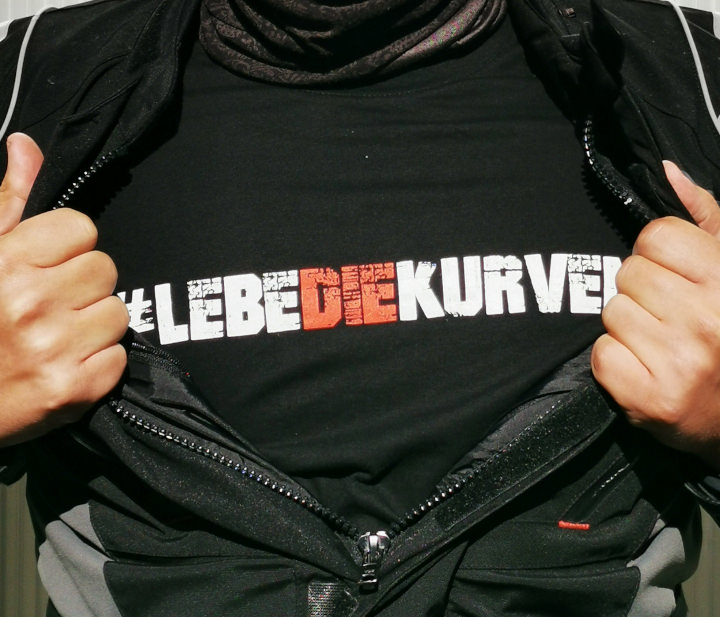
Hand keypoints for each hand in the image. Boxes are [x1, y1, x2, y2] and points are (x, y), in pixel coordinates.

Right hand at [0, 133, 128, 446]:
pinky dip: (97, 364)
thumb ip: (7, 201)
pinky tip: (64, 364)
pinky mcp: (73, 389)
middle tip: (50, 304)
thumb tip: (26, 146)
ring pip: (118, 313)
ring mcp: (54, 348)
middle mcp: (31, 302)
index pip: (82, 228)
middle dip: (83, 284)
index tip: (49, 263)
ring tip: (56, 336)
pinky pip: (118, 358)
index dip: (68, 245)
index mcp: (6, 261)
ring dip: (94, 324)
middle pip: (105, 269)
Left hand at [592, 161, 719, 469]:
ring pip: (612, 312)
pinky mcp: (650, 398)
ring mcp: (679, 362)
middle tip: (668, 316)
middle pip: (628, 274)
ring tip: (660, 344)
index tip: (673, 275)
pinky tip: (646, 368)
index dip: (657, 254)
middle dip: (642, 291)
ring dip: (628, 326)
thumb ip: (704, 219)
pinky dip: (616, 361)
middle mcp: (707, 320)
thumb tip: (667, 171)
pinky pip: (602, 354)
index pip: (655, 237)